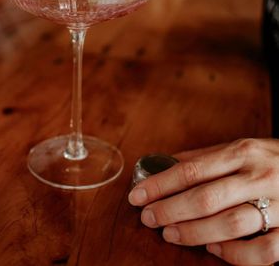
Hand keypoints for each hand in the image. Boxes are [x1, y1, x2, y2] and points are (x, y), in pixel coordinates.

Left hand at [128, 139, 278, 264]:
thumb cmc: (273, 160)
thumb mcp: (243, 148)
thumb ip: (207, 156)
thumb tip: (165, 163)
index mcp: (243, 152)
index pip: (192, 169)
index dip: (160, 184)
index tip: (137, 195)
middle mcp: (259, 176)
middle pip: (206, 197)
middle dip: (170, 209)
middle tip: (147, 218)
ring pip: (230, 224)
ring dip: (194, 232)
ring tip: (170, 233)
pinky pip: (261, 252)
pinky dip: (233, 254)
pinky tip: (213, 249)